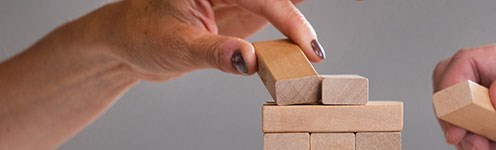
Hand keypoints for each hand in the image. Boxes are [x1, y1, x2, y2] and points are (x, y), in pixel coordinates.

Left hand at [85, 0, 323, 80]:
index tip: (308, 47)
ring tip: (316, 46)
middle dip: (298, 20)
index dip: (289, 20)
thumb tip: (249, 62)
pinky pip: (274, 12)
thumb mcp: (176, 46)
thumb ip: (215, 53)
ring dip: (297, 22)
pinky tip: (305, 35)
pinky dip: (292, 22)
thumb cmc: (140, 34)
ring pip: (279, 3)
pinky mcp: (242, 11)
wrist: (126, 43)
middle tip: (317, 51)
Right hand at [432, 37, 495, 148]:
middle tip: (459, 132)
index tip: (452, 112)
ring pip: (466, 107)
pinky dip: (475, 144)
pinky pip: (482, 134)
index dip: (454, 81)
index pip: (477, 59)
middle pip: (462, 78)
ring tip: (476, 147)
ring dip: (462, 128)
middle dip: (450, 104)